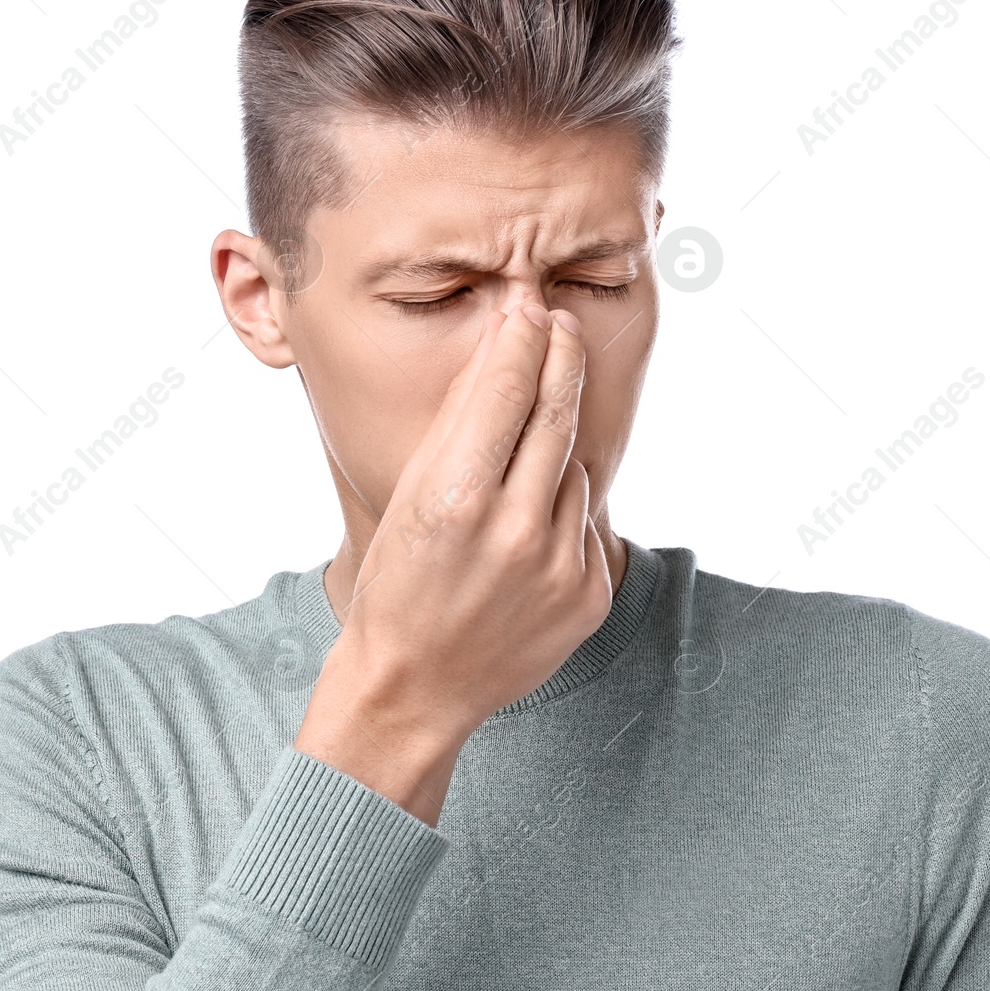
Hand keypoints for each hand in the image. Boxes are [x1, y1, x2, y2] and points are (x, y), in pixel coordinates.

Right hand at [293, 304, 611, 822]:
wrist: (416, 685)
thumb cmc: (399, 582)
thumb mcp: (408, 495)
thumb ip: (459, 424)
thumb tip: (504, 347)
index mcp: (456, 500)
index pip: (507, 390)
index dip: (524, 338)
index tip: (531, 305)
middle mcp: (514, 531)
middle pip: (557, 414)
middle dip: (562, 359)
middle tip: (564, 323)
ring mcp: (559, 567)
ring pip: (574, 469)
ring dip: (554, 450)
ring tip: (516, 468)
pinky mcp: (589, 596)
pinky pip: (584, 521)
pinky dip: (561, 510)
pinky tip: (525, 532)